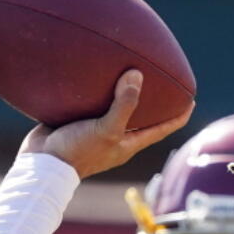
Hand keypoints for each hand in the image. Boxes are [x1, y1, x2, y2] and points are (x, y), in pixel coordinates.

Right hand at [19, 69, 193, 178]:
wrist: (42, 164)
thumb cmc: (78, 152)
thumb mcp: (106, 129)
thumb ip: (124, 105)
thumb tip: (137, 75)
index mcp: (129, 143)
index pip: (162, 129)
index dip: (179, 115)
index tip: (191, 99)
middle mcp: (116, 137)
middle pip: (141, 117)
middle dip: (153, 101)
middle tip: (162, 78)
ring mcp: (95, 130)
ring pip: (114, 108)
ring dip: (121, 93)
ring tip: (128, 69)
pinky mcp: (76, 122)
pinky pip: (90, 103)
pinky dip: (94, 90)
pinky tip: (93, 73)